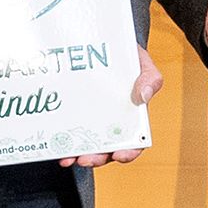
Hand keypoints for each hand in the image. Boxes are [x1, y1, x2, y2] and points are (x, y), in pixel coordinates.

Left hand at [65, 50, 165, 166]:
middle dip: (97, 159)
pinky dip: (64, 144)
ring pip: (86, 147)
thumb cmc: (128, 60)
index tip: (119, 155)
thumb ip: (150, 79)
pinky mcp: (75, 116)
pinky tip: (58, 147)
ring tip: (69, 157)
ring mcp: (92, 122)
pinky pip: (69, 133)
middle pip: (107, 150)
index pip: (134, 143)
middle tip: (87, 159)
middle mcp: (112, 125)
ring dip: (78, 156)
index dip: (128, 153)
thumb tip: (143, 96)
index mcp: (132, 118)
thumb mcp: (144, 65)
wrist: (104, 48)